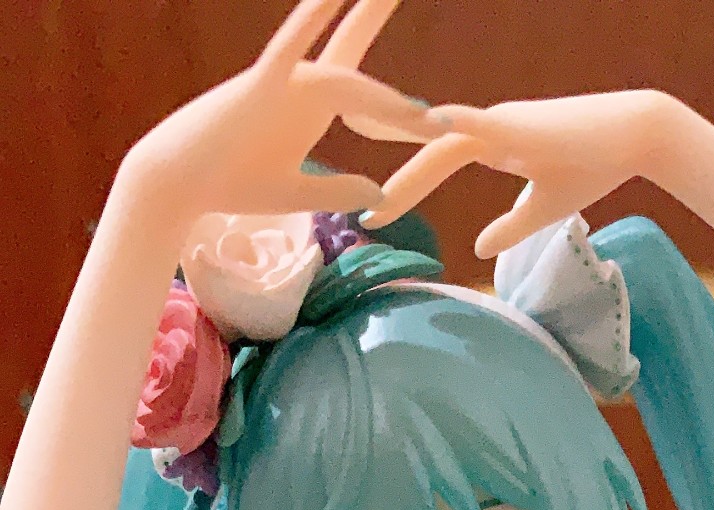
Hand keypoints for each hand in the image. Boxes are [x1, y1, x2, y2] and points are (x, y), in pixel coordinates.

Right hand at [121, 0, 431, 228]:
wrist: (179, 183)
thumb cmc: (230, 186)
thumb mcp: (295, 193)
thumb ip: (336, 191)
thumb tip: (377, 193)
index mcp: (313, 109)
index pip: (370, 101)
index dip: (404, 113)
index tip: (440, 125)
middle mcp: (303, 86)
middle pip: (355, 47)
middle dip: (377, 16)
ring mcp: (284, 81)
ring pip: (343, 67)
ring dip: (370, 38)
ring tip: (392, 0)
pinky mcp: (261, 84)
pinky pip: (291, 45)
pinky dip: (313, 19)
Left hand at [359, 89, 676, 254]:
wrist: (635, 137)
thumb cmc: (594, 167)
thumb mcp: (545, 209)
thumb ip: (510, 226)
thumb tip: (480, 250)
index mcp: (491, 143)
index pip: (434, 162)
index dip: (403, 186)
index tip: (371, 214)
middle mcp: (488, 126)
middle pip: (426, 151)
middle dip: (391, 180)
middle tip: (353, 210)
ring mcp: (503, 122)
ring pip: (443, 142)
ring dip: (409, 170)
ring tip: (377, 196)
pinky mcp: (523, 124)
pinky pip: (481, 124)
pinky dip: (454, 124)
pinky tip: (426, 127)